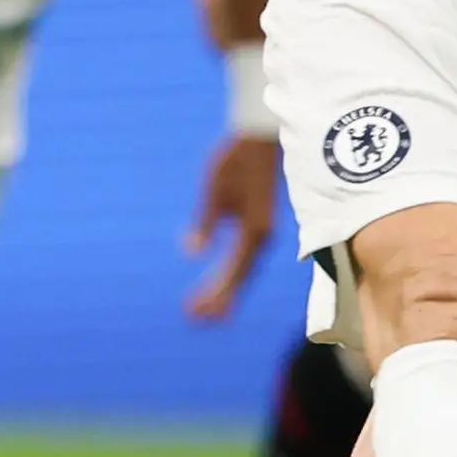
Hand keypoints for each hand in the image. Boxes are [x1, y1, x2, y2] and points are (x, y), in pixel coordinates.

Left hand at [181, 133, 279, 322]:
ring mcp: (264, 232)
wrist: (260, 138)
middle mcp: (262, 237)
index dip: (213, 294)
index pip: (231, 273)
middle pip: (240, 278)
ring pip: (244, 270)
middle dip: (219, 300)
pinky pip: (246, 258)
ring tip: (208, 310)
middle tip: (195, 318)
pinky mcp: (260, 224)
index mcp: (252, 232)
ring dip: (226, 290)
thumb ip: (205, 223)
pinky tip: (223, 281)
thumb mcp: (214, 191)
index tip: (193, 311)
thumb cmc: (235, 160)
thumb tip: (192, 253)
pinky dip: (233, 274)